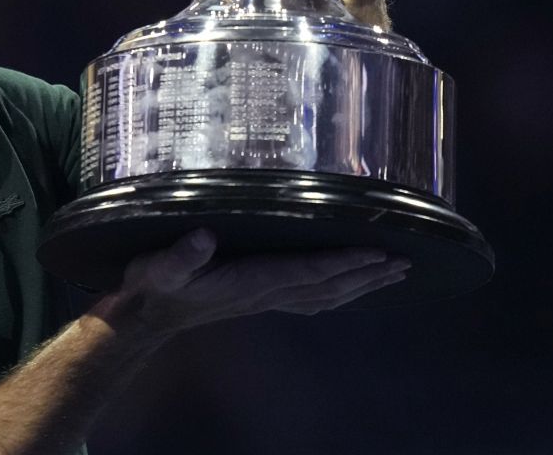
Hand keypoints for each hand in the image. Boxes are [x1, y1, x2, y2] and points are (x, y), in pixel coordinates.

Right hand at [95, 229, 408, 338]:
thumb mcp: (159, 268)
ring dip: (362, 285)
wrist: (147, 315)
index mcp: (250, 282)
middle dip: (368, 275)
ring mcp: (266, 299)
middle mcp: (266, 293)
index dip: (343, 261)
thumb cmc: (154, 286)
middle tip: (405, 264)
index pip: (308, 272)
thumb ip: (181, 255)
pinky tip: (350, 287)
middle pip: (330, 287)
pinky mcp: (260, 298)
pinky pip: (312, 299)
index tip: (377, 251)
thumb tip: (203, 236)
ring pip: (326, 296)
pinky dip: (339, 293)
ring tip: (394, 274)